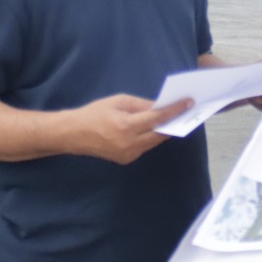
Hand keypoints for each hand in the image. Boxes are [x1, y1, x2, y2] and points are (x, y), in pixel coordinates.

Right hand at [61, 94, 190, 164]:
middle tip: (185, 111)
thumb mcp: (118, 101)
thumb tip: (160, 106)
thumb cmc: (94, 113)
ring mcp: (129, 155)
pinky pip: (144, 147)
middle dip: (173, 122)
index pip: (157, 118)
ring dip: (162, 130)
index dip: (174, 110)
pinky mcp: (126, 160)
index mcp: (126, 126)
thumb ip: (141, 105)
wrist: (74, 134)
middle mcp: (130, 144)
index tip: (188, 103)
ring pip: (153, 142)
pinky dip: (150, 137)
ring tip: (172, 118)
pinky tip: (153, 128)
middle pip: (160, 134)